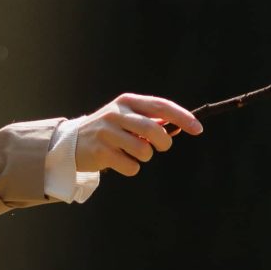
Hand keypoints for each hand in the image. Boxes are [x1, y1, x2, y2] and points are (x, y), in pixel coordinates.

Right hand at [72, 91, 201, 178]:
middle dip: (164, 143)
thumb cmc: (110, 130)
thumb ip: (151, 119)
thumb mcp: (128, 117)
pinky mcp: (101, 152)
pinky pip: (131, 166)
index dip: (182, 117)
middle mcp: (117, 113)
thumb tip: (180, 126)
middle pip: (154, 130)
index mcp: (128, 101)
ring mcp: (107, 133)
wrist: (72, 142)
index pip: (161, 106)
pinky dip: (131, 168)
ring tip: (133, 153)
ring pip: (144, 151)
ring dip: (145, 157)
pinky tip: (120, 161)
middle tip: (161, 147)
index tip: (198, 129)